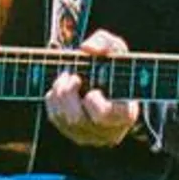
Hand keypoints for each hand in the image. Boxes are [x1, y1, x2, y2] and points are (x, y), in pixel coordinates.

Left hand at [45, 28, 140, 148]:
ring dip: (59, 93)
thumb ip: (106, 43)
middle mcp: (107, 132)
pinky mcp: (74, 134)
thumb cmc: (115, 68)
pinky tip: (62, 88)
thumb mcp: (117, 51)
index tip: (93, 89)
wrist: (110, 85)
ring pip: (62, 118)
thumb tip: (87, 48)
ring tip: (66, 77)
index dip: (92, 101)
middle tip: (72, 77)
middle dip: (68, 93)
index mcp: (124, 114)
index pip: (103, 115)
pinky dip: (54, 99)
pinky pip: (55, 117)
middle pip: (76, 119)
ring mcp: (90, 136)